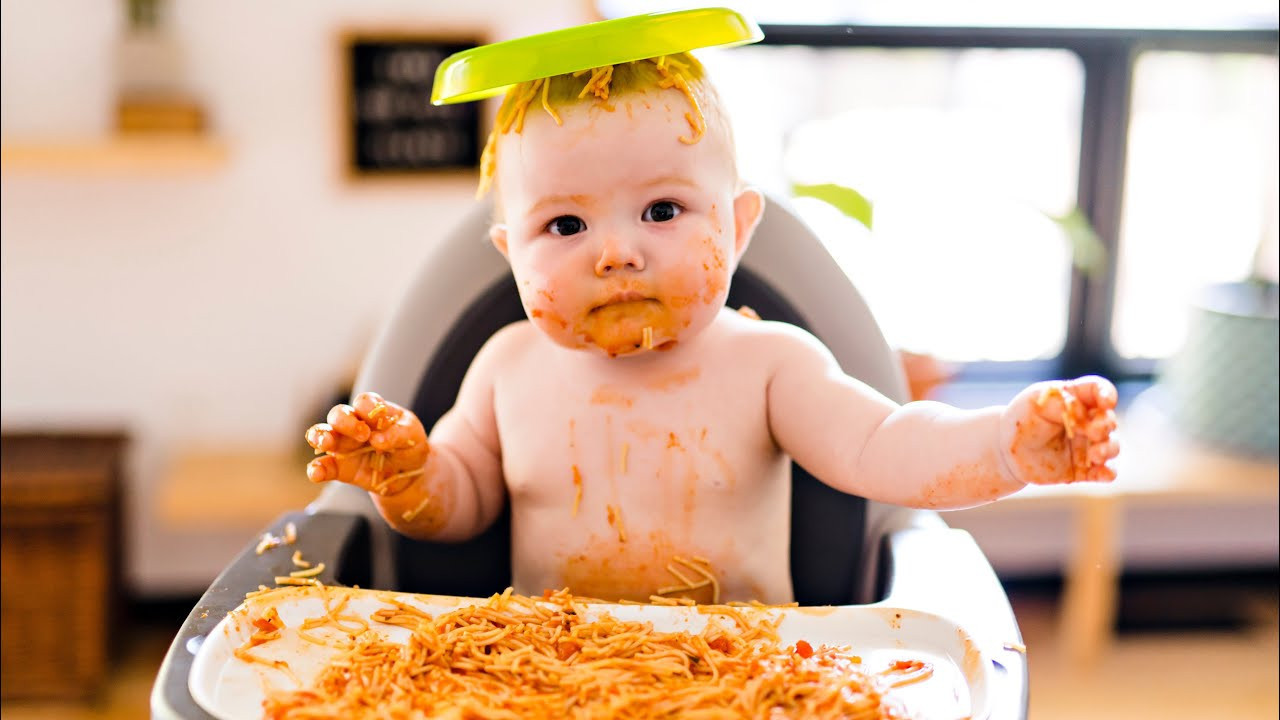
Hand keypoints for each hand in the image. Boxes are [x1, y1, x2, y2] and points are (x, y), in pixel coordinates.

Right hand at [305, 392, 429, 495]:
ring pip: (324, 434)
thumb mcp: (412, 436)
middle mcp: (354, 424)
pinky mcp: (341, 468)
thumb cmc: (409, 446)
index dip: (367, 409)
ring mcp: (345, 446)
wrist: (409, 474)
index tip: (377, 421)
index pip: (364, 402)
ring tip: (325, 443)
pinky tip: (315, 473)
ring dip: (321, 436)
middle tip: (362, 435)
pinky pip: (324, 466)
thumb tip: (377, 440)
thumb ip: (398, 434)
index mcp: (373, 411)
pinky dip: (317, 469)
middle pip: (339, 414)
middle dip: (345, 421)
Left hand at [1001, 376, 1119, 484]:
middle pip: (1109, 420)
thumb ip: (1060, 403)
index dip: (1107, 394)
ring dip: (1109, 449)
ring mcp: (1088, 445)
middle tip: (1093, 432)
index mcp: (1076, 399)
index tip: (1106, 402)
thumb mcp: (1034, 403)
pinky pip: (1105, 472)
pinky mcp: (1085, 468)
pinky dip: (1108, 473)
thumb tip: (1085, 413)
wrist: (1006, 452)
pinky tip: (1104, 474)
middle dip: (1106, 424)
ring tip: (1095, 455)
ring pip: (1112, 446)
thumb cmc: (1021, 421)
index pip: (1099, 390)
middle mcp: (1087, 422)